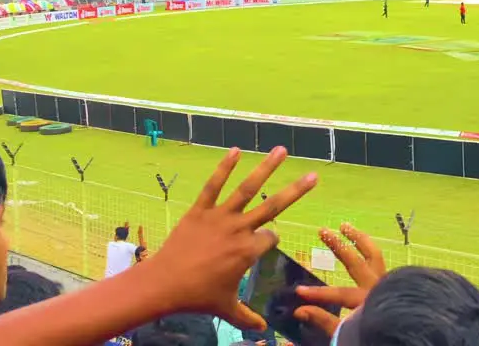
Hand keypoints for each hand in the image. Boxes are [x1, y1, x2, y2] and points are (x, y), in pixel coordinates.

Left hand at [145, 146, 316, 330]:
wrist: (164, 284)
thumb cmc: (198, 297)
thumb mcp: (226, 308)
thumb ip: (247, 317)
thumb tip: (263, 331)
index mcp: (249, 252)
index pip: (271, 238)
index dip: (270, 241)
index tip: (263, 244)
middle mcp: (240, 230)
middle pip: (274, 206)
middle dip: (296, 190)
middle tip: (314, 175)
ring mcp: (220, 217)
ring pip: (248, 188)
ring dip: (266, 168)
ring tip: (281, 150)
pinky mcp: (200, 210)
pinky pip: (214, 185)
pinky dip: (224, 167)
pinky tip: (236, 150)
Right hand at [294, 223, 387, 334]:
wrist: (412, 336)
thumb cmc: (378, 334)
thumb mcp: (348, 333)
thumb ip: (325, 321)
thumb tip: (300, 311)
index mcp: (366, 300)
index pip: (337, 294)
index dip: (316, 293)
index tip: (298, 290)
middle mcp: (378, 287)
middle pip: (356, 262)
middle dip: (337, 246)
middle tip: (323, 230)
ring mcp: (389, 283)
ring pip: (374, 255)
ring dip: (359, 239)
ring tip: (345, 226)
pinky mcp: (398, 283)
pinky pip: (381, 262)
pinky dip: (371, 251)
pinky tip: (365, 247)